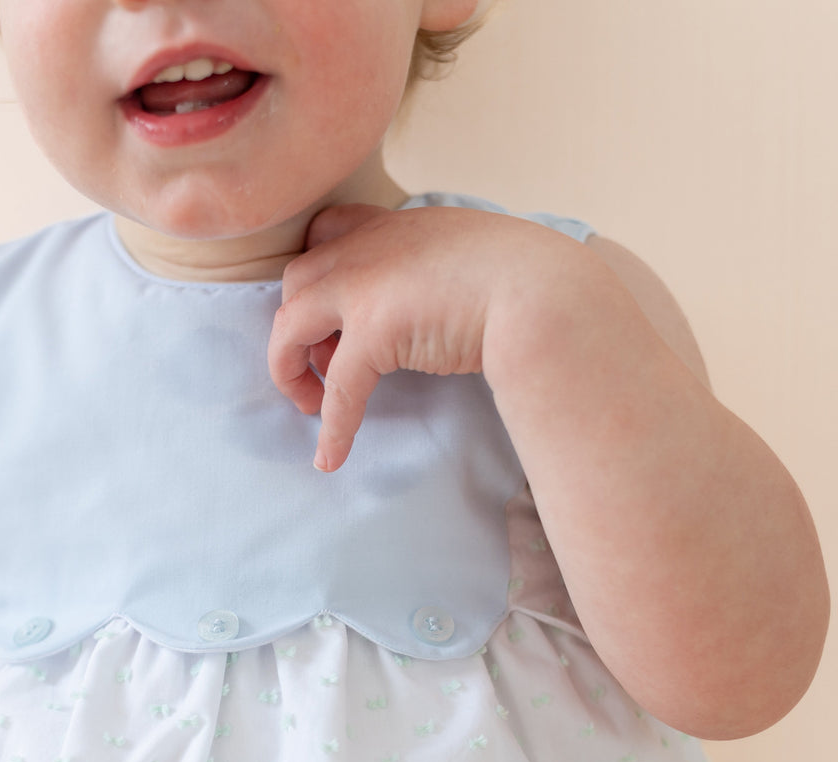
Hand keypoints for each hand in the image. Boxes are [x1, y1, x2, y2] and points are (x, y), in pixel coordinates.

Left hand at [268, 203, 568, 469]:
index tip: (329, 309)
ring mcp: (365, 287)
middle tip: (320, 365)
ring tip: (312, 407)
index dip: (318, 271)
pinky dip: (331, 426)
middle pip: (297, 280)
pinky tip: (330, 457)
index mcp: (395, 227)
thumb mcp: (472, 255)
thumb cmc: (528, 281)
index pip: (329, 230)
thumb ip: (438, 268)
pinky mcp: (374, 332)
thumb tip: (439, 302)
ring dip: (291, 369)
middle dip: (296, 325)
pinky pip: (337, 388)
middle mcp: (369, 247)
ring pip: (291, 326)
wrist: (547, 295)